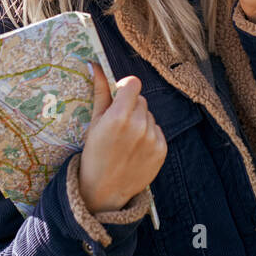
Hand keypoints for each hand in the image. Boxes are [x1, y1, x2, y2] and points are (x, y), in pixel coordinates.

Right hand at [78, 71, 166, 213]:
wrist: (104, 190)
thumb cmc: (94, 154)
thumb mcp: (94, 122)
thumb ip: (99, 92)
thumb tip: (95, 65)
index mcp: (119, 116)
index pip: (133, 84)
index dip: (125, 88)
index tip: (119, 96)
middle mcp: (139, 125)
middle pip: (141, 100)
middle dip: (130, 107)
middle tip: (118, 126)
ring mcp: (152, 138)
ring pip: (149, 115)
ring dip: (140, 122)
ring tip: (126, 140)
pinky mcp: (162, 149)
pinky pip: (157, 130)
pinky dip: (148, 136)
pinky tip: (135, 149)